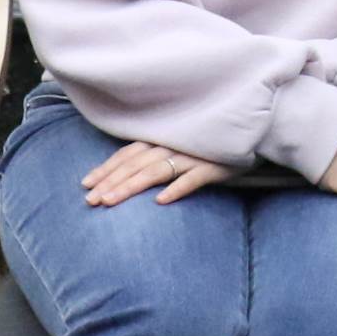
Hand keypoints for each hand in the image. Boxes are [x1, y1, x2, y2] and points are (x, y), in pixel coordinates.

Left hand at [81, 139, 232, 206]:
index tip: (85, 185)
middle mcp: (173, 144)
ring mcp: (193, 154)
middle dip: (110, 181)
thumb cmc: (210, 145)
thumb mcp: (180, 147)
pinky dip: (177, 188)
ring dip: (132, 186)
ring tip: (112, 201)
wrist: (252, 134)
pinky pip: (193, 178)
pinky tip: (160, 201)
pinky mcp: (214, 165)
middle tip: (91, 200)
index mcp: (162, 138)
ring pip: (156, 170)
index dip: (106, 168)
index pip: (127, 154)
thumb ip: (156, 156)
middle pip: (135, 163)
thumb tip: (127, 174)